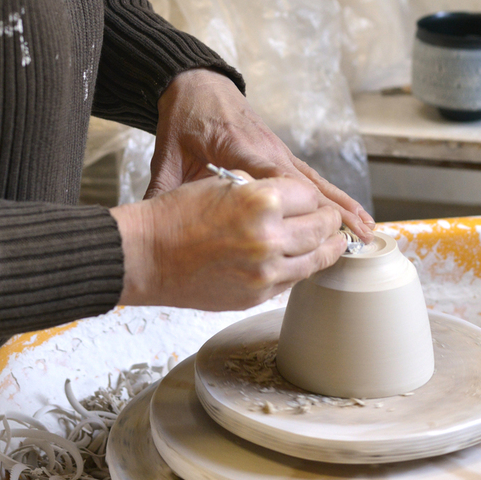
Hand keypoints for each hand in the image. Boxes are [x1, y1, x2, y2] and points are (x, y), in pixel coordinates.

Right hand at [112, 172, 345, 309]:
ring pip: (316, 258)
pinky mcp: (257, 295)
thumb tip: (295, 199)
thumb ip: (263, 191)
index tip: (308, 199)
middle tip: (331, 220)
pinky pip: (294, 279)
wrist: (145, 256)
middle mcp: (269, 236)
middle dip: (329, 221)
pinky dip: (302, 268)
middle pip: (322, 227)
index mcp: (261, 200)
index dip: (309, 197)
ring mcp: (265, 271)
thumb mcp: (224, 185)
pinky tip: (303, 260)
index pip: (310, 195)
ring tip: (335, 242)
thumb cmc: (176, 216)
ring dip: (327, 248)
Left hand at [147, 69, 373, 241]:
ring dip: (343, 205)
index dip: (303, 204)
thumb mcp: (167, 154)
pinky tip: (350, 214)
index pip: (278, 180)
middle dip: (338, 211)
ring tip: (370, 230)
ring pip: (317, 182)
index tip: (324, 228)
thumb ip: (162, 189)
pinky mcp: (279, 153)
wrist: (196, 82)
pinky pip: (310, 179)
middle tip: (364, 237)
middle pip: (310, 184)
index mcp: (241, 149)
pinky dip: (333, 196)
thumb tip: (148, 223)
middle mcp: (269, 150)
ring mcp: (278, 151)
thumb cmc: (184, 117)